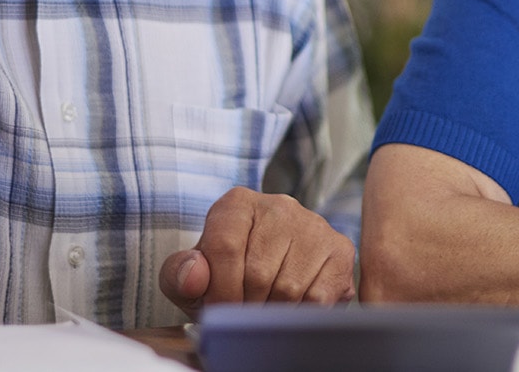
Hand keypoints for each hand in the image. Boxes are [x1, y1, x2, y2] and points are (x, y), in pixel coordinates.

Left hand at [159, 187, 356, 317]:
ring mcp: (314, 225)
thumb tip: (195, 276)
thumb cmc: (226, 274)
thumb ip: (178, 274)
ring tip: (265, 308)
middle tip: (244, 312)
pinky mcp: (340, 249)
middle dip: (246, 306)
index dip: (219, 291)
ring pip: (289, 288)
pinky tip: (291, 307)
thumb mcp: (192, 276)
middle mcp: (279, 205)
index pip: (225, 249)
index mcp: (237, 204)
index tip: (220, 311)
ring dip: (273, 312)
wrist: (270, 273)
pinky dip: (300, 314)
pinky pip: (318, 298)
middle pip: (258, 274)